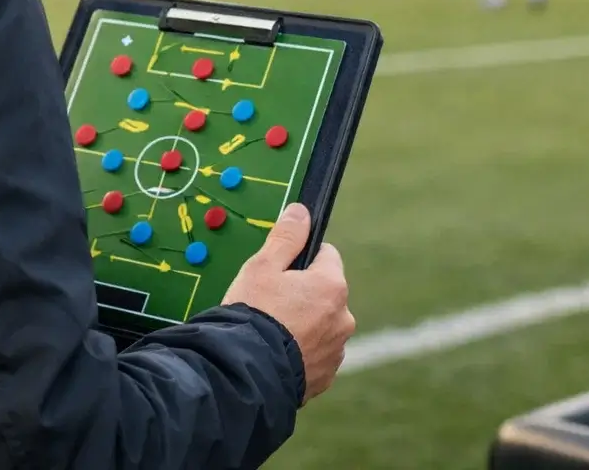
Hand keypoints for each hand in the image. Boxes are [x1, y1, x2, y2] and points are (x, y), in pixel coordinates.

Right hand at [221, 203, 353, 403]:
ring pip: (321, 325)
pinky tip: (276, 352)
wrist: (245, 371)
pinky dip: (300, 351)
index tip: (280, 270)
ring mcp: (336, 350)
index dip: (301, 259)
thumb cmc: (253, 313)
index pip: (326, 256)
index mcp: (332, 286)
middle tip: (270, 302)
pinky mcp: (325, 376)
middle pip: (324, 293)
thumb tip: (302, 212)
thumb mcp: (262, 266)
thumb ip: (286, 237)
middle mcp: (343, 318)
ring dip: (303, 324)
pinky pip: (315, 354)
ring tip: (270, 331)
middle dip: (302, 294)